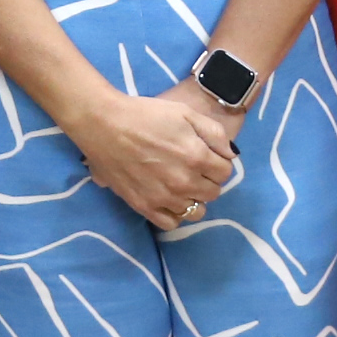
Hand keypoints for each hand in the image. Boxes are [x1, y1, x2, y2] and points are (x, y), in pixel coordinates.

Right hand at [68, 81, 239, 231]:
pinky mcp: (144, 207)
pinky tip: (169, 199)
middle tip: (194, 168)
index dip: (219, 163)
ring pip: (196, 212)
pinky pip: (171, 223)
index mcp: (197, 157)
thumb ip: (214, 133)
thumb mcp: (185, 112)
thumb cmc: (146, 114)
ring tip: (182, 184)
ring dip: (194, 198)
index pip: (225, 173)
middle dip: (208, 180)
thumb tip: (230, 154)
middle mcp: (184, 183)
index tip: (209, 157)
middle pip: (213, 193)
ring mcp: (164, 198)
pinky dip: (175, 214)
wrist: (106, 125)